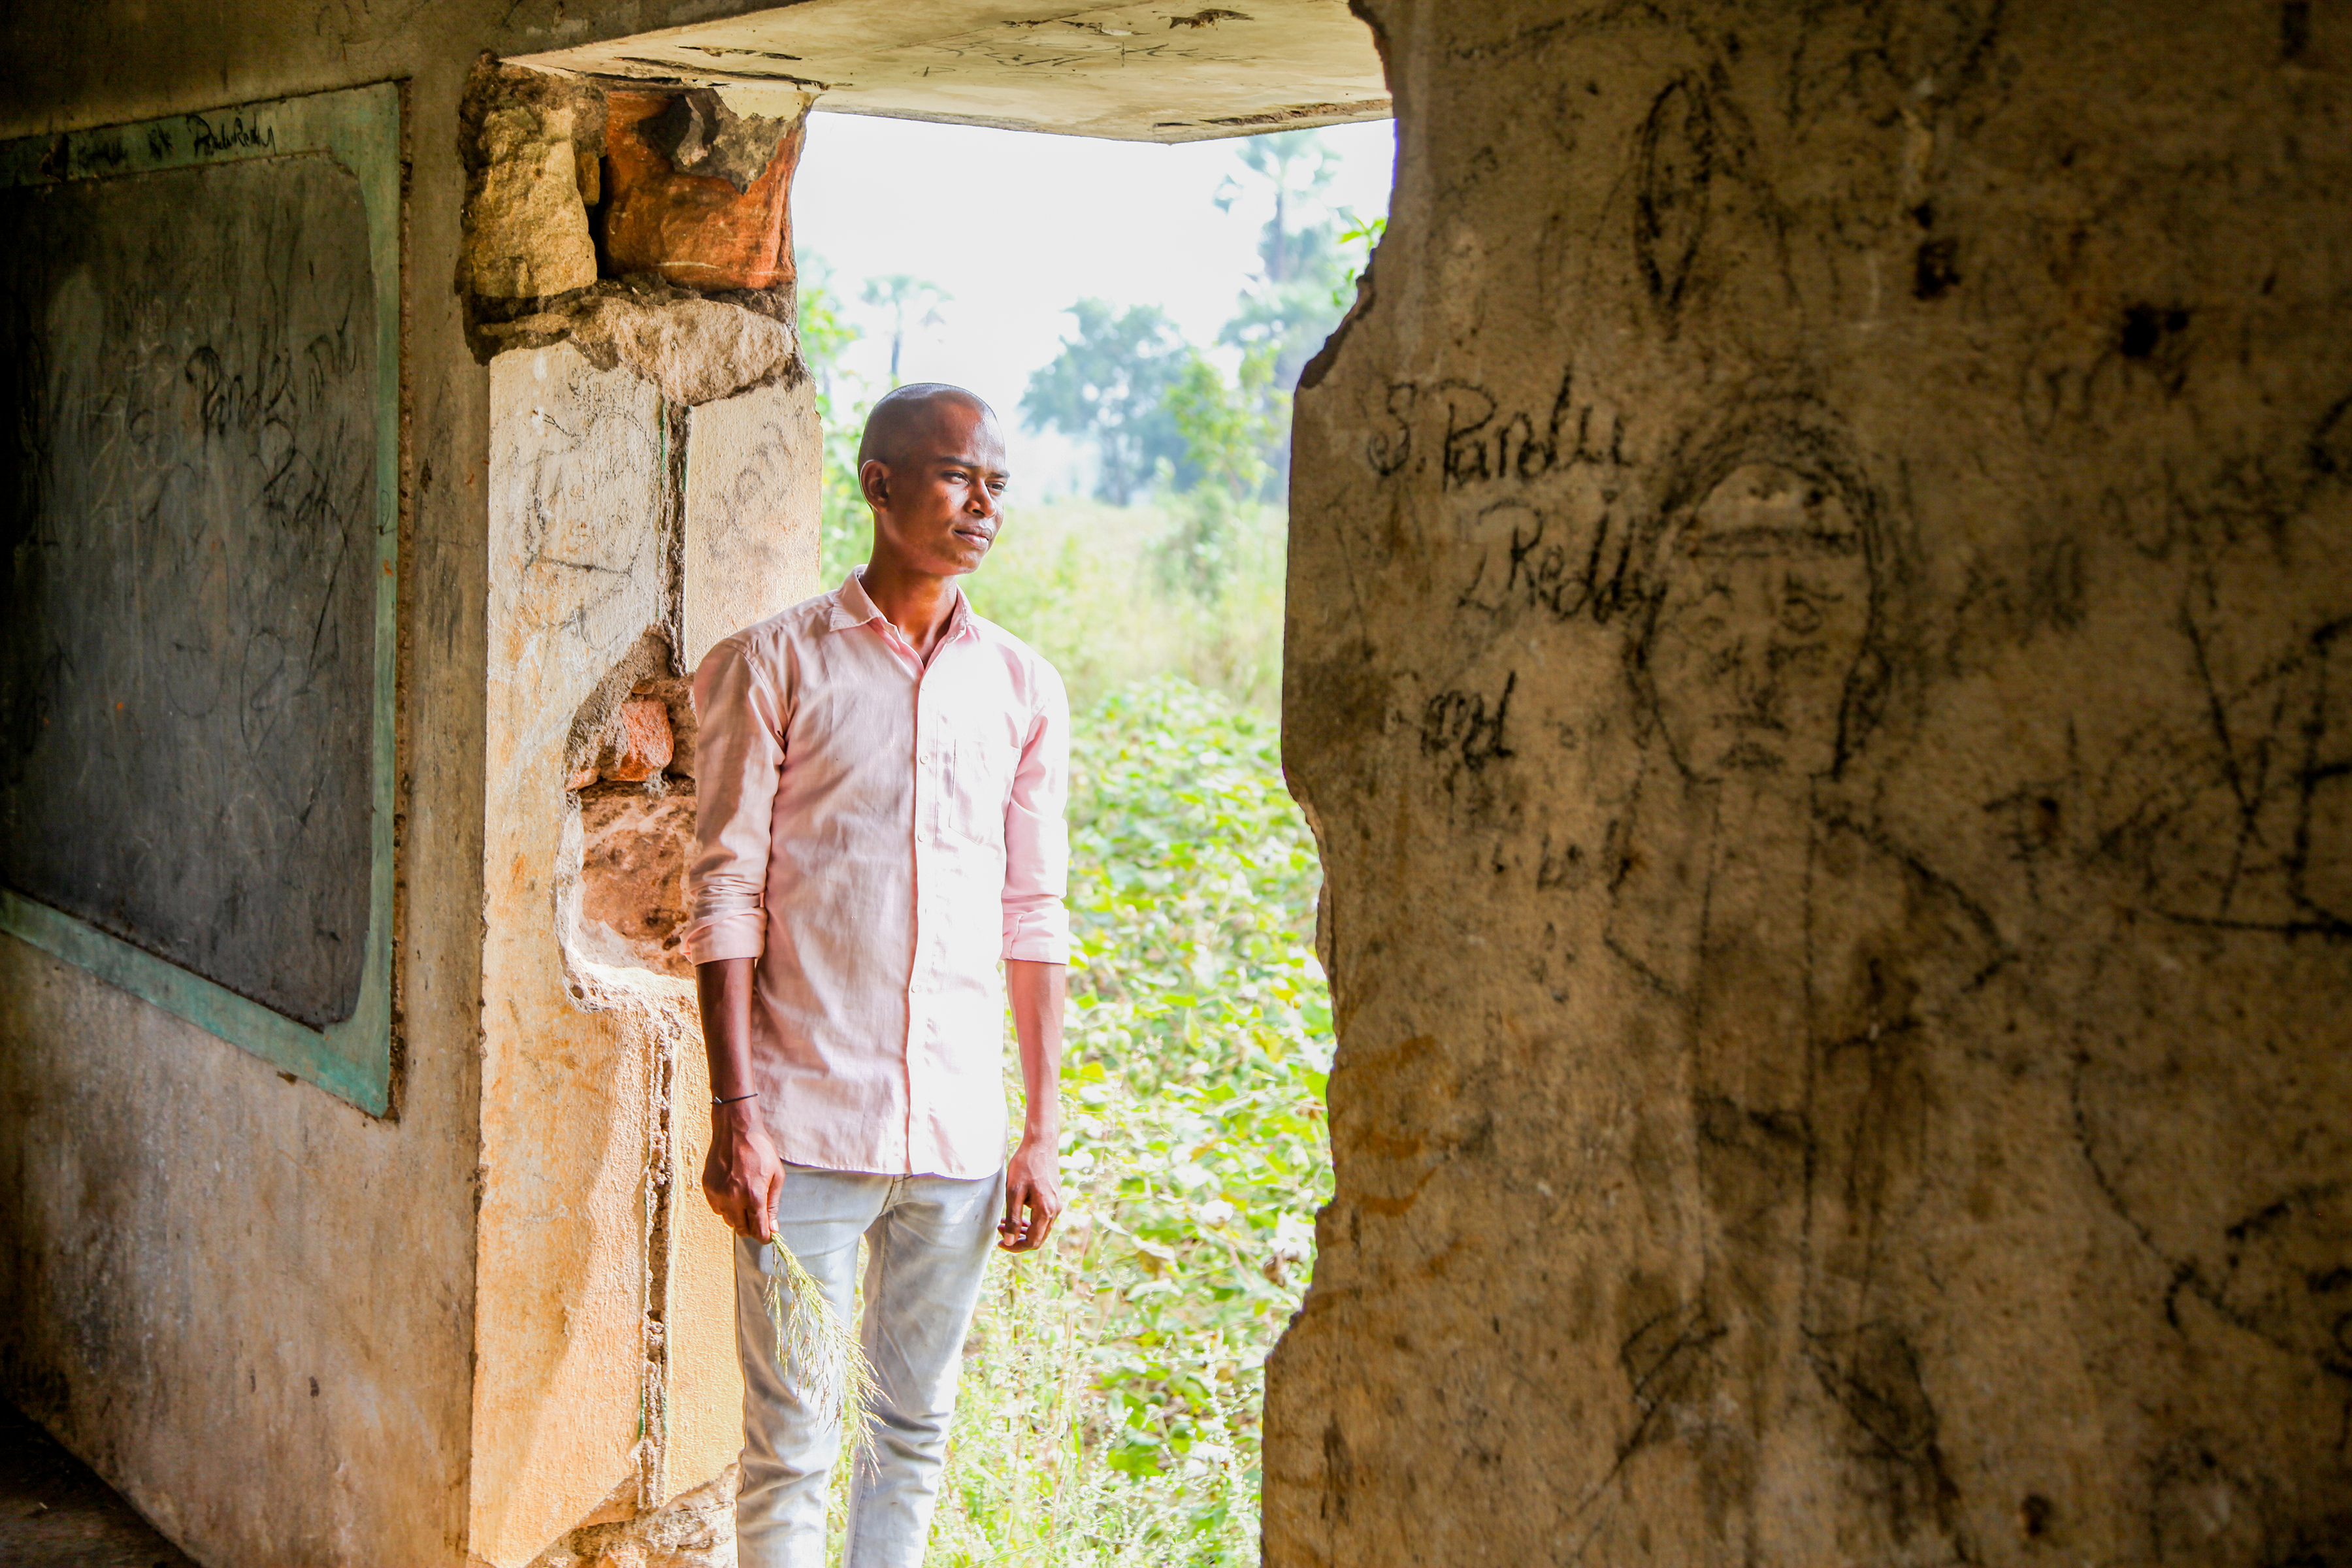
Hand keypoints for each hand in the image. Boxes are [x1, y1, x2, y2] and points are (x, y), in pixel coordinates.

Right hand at [703, 1100, 783, 1241]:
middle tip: (758, 1215)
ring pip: (729, 1220)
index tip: (768, 1235)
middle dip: (752, 1227)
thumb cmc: (760, 1150)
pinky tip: (734, 1190)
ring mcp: (718, 1194)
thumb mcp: (776, 1175)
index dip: (765, 1236)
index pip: (758, 1230)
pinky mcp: (708, 1188)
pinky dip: (726, 1206)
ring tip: (746, 1197)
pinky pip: (717, 1208)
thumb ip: (773, 1204)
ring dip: (739, 1216)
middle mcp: (733, 1198)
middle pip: (742, 1230)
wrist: (736, 1130)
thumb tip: (773, 1228)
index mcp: (753, 1196)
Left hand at [998, 1132, 1061, 1252]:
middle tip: (1000, 1230)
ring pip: (1040, 1228)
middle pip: (1038, 1238)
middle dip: (1018, 1239)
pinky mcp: (1054, 1198)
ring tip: (1004, 1222)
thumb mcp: (1014, 1192)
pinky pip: (1043, 1217)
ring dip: (1022, 1229)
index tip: (1000, 1242)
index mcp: (1046, 1211)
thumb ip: (1012, 1218)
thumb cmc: (1025, 1166)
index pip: (1032, 1241)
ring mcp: (1056, 1204)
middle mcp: (1055, 1210)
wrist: (1041, 1144)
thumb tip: (1010, 1241)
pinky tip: (1016, 1213)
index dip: (1015, 1246)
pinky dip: (1029, 1220)